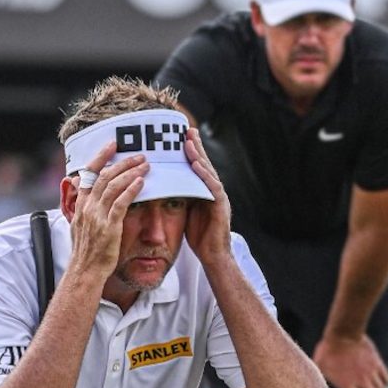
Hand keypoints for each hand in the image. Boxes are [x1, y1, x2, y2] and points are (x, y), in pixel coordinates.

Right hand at [69, 142, 147, 279]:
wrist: (85, 272)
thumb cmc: (86, 250)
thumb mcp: (78, 223)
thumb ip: (82, 203)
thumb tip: (79, 184)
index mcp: (81, 204)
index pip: (89, 173)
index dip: (101, 156)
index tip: (113, 144)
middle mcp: (88, 207)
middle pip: (105, 176)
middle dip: (123, 162)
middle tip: (140, 155)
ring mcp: (97, 217)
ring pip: (113, 186)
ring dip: (131, 172)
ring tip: (146, 165)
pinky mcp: (109, 228)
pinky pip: (120, 204)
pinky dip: (131, 191)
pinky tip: (142, 182)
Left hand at [183, 128, 231, 266]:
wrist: (214, 257)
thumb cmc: (199, 237)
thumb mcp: (187, 212)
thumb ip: (181, 197)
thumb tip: (166, 186)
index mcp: (205, 192)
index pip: (197, 168)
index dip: (190, 152)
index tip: (181, 136)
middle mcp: (214, 191)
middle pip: (204, 164)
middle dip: (195, 147)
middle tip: (187, 130)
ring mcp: (219, 197)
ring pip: (208, 172)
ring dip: (199, 155)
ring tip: (189, 141)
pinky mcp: (221, 206)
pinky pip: (212, 187)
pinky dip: (204, 174)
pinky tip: (197, 164)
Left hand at [313, 333, 387, 387]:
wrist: (343, 332)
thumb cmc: (327, 350)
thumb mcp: (320, 367)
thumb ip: (321, 379)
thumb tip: (314, 387)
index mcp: (348, 385)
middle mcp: (362, 381)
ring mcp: (371, 371)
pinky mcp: (376, 362)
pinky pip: (384, 375)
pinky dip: (385, 383)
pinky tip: (385, 385)